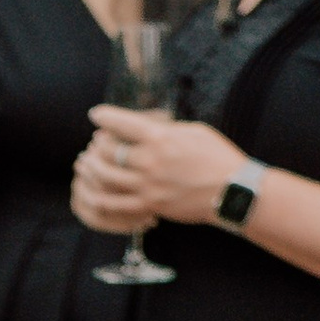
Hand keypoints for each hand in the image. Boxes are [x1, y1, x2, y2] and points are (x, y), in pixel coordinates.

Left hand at [71, 104, 247, 235]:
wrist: (232, 191)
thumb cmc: (217, 157)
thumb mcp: (194, 130)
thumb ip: (166, 129)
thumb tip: (147, 125)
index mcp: (161, 138)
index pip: (122, 122)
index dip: (105, 116)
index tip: (96, 114)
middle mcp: (150, 161)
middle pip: (109, 150)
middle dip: (98, 144)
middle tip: (95, 142)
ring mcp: (148, 186)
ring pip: (106, 177)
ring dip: (93, 169)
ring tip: (87, 164)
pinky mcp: (150, 206)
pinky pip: (116, 205)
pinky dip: (102, 197)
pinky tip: (95, 193)